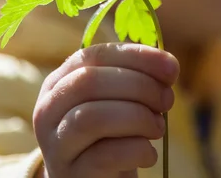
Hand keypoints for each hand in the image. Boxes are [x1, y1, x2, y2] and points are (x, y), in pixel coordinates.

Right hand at [33, 42, 178, 177]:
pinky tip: (149, 153)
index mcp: (59, 81)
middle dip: (139, 86)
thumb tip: (168, 65)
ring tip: (157, 127)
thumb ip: (136, 77)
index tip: (171, 67)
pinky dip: (137, 149)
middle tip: (167, 99)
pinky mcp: (71, 174)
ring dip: (138, 117)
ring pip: (92, 117)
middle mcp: (48, 109)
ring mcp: (55, 144)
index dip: (136, 57)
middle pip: (90, 82)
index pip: (94, 55)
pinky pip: (105, 155)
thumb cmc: (111, 134)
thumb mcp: (118, 100)